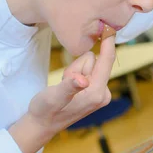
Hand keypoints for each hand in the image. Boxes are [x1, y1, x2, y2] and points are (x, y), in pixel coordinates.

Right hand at [9, 36, 115, 152]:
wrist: (42, 124)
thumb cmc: (45, 111)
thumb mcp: (54, 97)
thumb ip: (69, 87)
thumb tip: (82, 80)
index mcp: (97, 93)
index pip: (106, 61)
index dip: (108, 43)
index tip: (111, 27)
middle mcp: (103, 93)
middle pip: (94, 61)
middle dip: (78, 66)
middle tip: (64, 81)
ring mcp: (99, 93)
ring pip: (89, 64)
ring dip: (75, 70)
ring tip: (64, 86)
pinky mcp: (94, 92)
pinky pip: (86, 71)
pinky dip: (75, 75)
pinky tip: (68, 87)